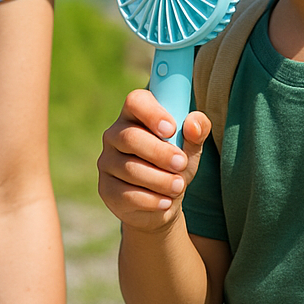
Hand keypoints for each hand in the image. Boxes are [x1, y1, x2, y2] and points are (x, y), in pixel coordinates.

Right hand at [98, 88, 210, 232]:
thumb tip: (192, 125)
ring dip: (160, 180)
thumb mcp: (191, 146)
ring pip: (130, 169)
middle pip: (130, 137)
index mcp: (135, 115)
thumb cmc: (175, 164)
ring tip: (179, 186)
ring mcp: (107, 161)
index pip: (135, 102)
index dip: (152, 113)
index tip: (171, 129)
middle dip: (160, 153)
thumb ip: (197, 129)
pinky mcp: (106, 188)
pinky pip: (126, 194)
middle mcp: (115, 134)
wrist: (163, 202)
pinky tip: (165, 201)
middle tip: (181, 163)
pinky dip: (151, 200)